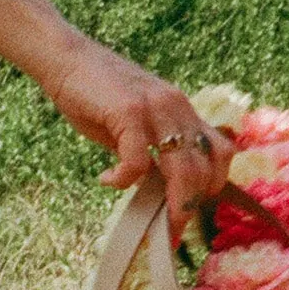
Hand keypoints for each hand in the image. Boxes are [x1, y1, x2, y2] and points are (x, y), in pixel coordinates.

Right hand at [40, 38, 231, 239]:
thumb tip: (154, 185)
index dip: (211, 187)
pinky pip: (137, 161)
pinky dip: (123, 179)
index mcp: (183, 110)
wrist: (67, 58)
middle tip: (171, 231)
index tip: (190, 210)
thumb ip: (149, 148)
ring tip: (153, 221)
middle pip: (205, 167)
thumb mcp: (132, 122)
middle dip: (192, 205)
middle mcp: (178, 108)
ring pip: (182, 168)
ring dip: (172, 202)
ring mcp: (156, 109)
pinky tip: (105, 180)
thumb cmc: (94, 93)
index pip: (220, 153)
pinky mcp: (129, 112)